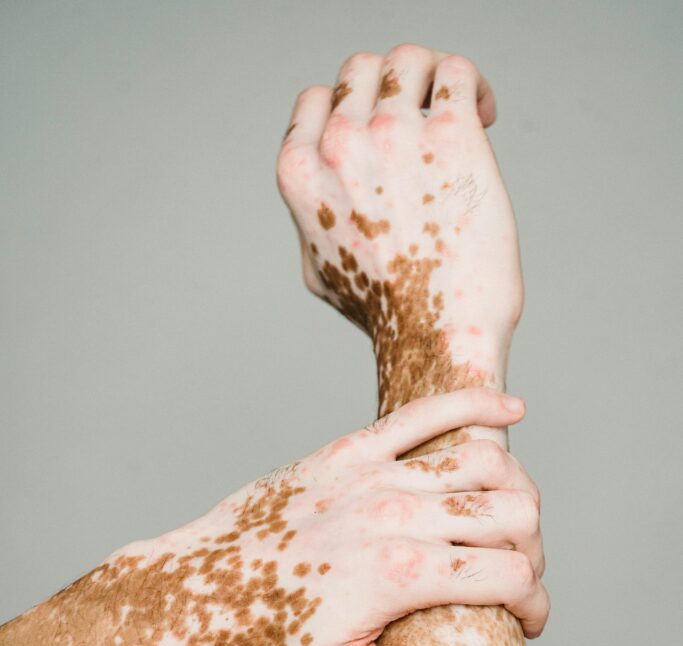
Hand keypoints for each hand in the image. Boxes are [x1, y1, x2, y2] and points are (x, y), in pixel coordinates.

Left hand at [105, 389, 546, 645]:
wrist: (193, 589)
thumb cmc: (261, 641)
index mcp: (399, 575)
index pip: (512, 576)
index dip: (537, 602)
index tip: (528, 624)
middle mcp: (394, 515)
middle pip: (512, 515)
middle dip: (533, 551)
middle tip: (516, 579)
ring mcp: (373, 475)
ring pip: (485, 462)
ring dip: (517, 491)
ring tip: (510, 522)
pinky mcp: (350, 450)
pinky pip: (427, 413)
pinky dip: (477, 406)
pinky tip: (511, 409)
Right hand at [277, 45, 521, 411]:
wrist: (434, 337)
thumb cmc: (384, 314)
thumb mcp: (318, 269)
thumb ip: (314, 220)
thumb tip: (327, 195)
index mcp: (300, 173)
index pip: (318, 99)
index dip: (353, 110)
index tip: (385, 132)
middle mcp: (342, 144)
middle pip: (363, 68)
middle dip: (395, 88)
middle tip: (427, 119)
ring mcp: (395, 134)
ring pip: (409, 59)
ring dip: (433, 79)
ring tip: (461, 110)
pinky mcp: (452, 135)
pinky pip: (456, 72)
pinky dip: (471, 84)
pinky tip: (483, 114)